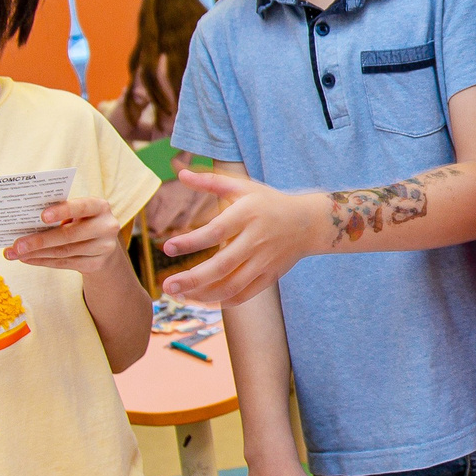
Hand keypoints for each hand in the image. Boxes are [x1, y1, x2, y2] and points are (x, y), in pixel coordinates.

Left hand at [5, 198, 127, 275]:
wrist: (104, 244)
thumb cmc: (82, 221)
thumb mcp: (78, 212)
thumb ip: (60, 213)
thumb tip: (25, 222)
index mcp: (100, 206)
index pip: (82, 207)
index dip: (63, 211)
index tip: (42, 216)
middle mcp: (106, 227)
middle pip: (70, 235)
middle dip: (40, 240)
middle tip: (17, 244)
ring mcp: (103, 247)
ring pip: (64, 252)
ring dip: (36, 253)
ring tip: (15, 253)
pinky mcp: (96, 264)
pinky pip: (65, 263)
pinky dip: (43, 261)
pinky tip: (27, 259)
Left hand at [159, 171, 329, 305]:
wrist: (309, 223)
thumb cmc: (269, 202)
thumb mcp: (242, 187)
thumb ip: (210, 181)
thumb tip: (181, 174)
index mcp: (247, 215)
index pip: (216, 231)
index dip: (191, 242)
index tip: (167, 248)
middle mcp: (256, 240)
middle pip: (222, 265)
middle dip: (192, 279)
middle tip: (166, 286)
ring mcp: (264, 262)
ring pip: (231, 285)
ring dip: (203, 294)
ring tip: (179, 294)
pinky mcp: (269, 277)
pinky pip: (243, 295)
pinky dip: (222, 301)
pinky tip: (201, 299)